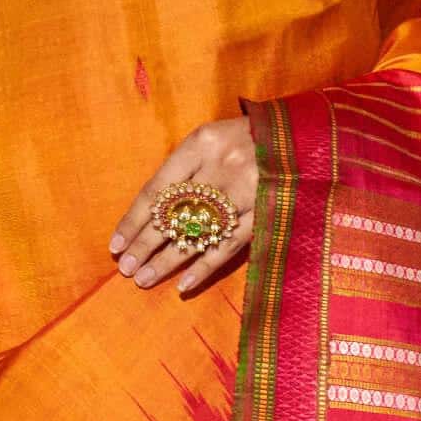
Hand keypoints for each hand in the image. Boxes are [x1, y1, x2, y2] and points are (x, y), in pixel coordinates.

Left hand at [109, 115, 258, 295]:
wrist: (304, 135)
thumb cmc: (248, 137)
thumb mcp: (213, 138)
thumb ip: (185, 168)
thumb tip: (149, 213)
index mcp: (202, 143)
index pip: (158, 188)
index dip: (134, 219)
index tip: (116, 244)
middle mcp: (222, 166)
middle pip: (174, 214)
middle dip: (146, 244)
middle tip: (126, 268)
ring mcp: (247, 191)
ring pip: (199, 233)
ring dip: (169, 260)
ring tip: (144, 278)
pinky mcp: (267, 213)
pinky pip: (230, 246)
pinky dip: (205, 267)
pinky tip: (183, 285)